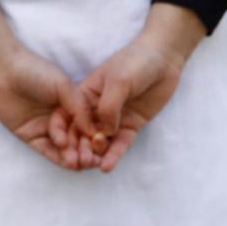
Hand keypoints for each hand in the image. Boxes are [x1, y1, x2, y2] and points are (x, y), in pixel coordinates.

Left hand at [0, 1, 97, 170]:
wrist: (4, 71)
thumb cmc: (36, 72)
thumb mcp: (63, 86)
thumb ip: (79, 108)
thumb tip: (94, 131)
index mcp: (71, 104)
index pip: (87, 125)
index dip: (96, 136)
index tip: (105, 146)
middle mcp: (61, 118)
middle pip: (77, 139)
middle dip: (86, 150)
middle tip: (94, 159)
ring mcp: (45, 129)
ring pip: (63, 148)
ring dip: (74, 157)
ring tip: (81, 163)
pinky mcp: (30, 137)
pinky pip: (47, 151)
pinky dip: (59, 158)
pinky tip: (69, 162)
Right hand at [78, 4, 206, 173]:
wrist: (164, 58)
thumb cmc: (135, 62)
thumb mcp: (118, 80)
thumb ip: (108, 107)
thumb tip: (105, 134)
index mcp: (86, 93)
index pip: (70, 115)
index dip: (63, 130)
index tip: (62, 144)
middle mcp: (97, 108)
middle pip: (83, 132)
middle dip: (79, 147)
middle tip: (78, 161)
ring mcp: (114, 118)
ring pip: (101, 141)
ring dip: (95, 154)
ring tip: (93, 165)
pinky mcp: (130, 125)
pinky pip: (120, 143)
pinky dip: (113, 155)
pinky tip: (106, 166)